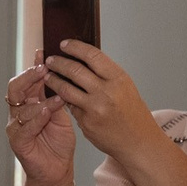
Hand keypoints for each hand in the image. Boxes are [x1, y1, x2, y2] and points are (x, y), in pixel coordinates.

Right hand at [5, 63, 76, 185]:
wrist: (57, 170)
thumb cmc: (59, 142)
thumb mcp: (60, 115)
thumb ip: (56, 97)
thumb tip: (61, 74)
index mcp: (29, 103)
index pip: (27, 80)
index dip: (34, 66)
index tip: (44, 52)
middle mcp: (19, 113)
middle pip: (16, 89)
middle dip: (29, 77)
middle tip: (43, 68)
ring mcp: (16, 128)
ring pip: (21, 107)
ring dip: (39, 99)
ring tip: (55, 93)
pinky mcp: (18, 142)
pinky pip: (25, 127)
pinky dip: (36, 118)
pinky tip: (46, 111)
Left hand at [40, 41, 156, 160]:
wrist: (139, 141)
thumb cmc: (132, 112)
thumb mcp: (124, 87)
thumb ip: (105, 74)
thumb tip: (81, 58)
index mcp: (118, 78)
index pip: (92, 55)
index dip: (75, 47)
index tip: (64, 44)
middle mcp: (106, 92)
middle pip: (75, 70)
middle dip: (58, 63)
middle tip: (50, 60)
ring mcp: (95, 108)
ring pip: (66, 89)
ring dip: (53, 81)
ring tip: (47, 76)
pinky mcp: (86, 122)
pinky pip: (70, 107)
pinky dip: (63, 100)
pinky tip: (58, 95)